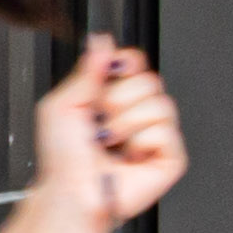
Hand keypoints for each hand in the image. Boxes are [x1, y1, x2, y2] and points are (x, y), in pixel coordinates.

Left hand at [37, 40, 181, 232]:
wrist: (71, 192)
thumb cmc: (62, 158)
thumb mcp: (61, 105)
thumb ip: (86, 69)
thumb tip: (103, 40)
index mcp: (113, 96)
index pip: (135, 61)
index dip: (123, 65)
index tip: (106, 78)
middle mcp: (137, 112)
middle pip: (149, 80)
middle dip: (118, 101)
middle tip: (100, 122)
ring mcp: (156, 133)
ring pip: (160, 104)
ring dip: (126, 125)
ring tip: (111, 143)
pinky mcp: (171, 155)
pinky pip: (166, 131)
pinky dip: (141, 143)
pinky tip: (129, 155)